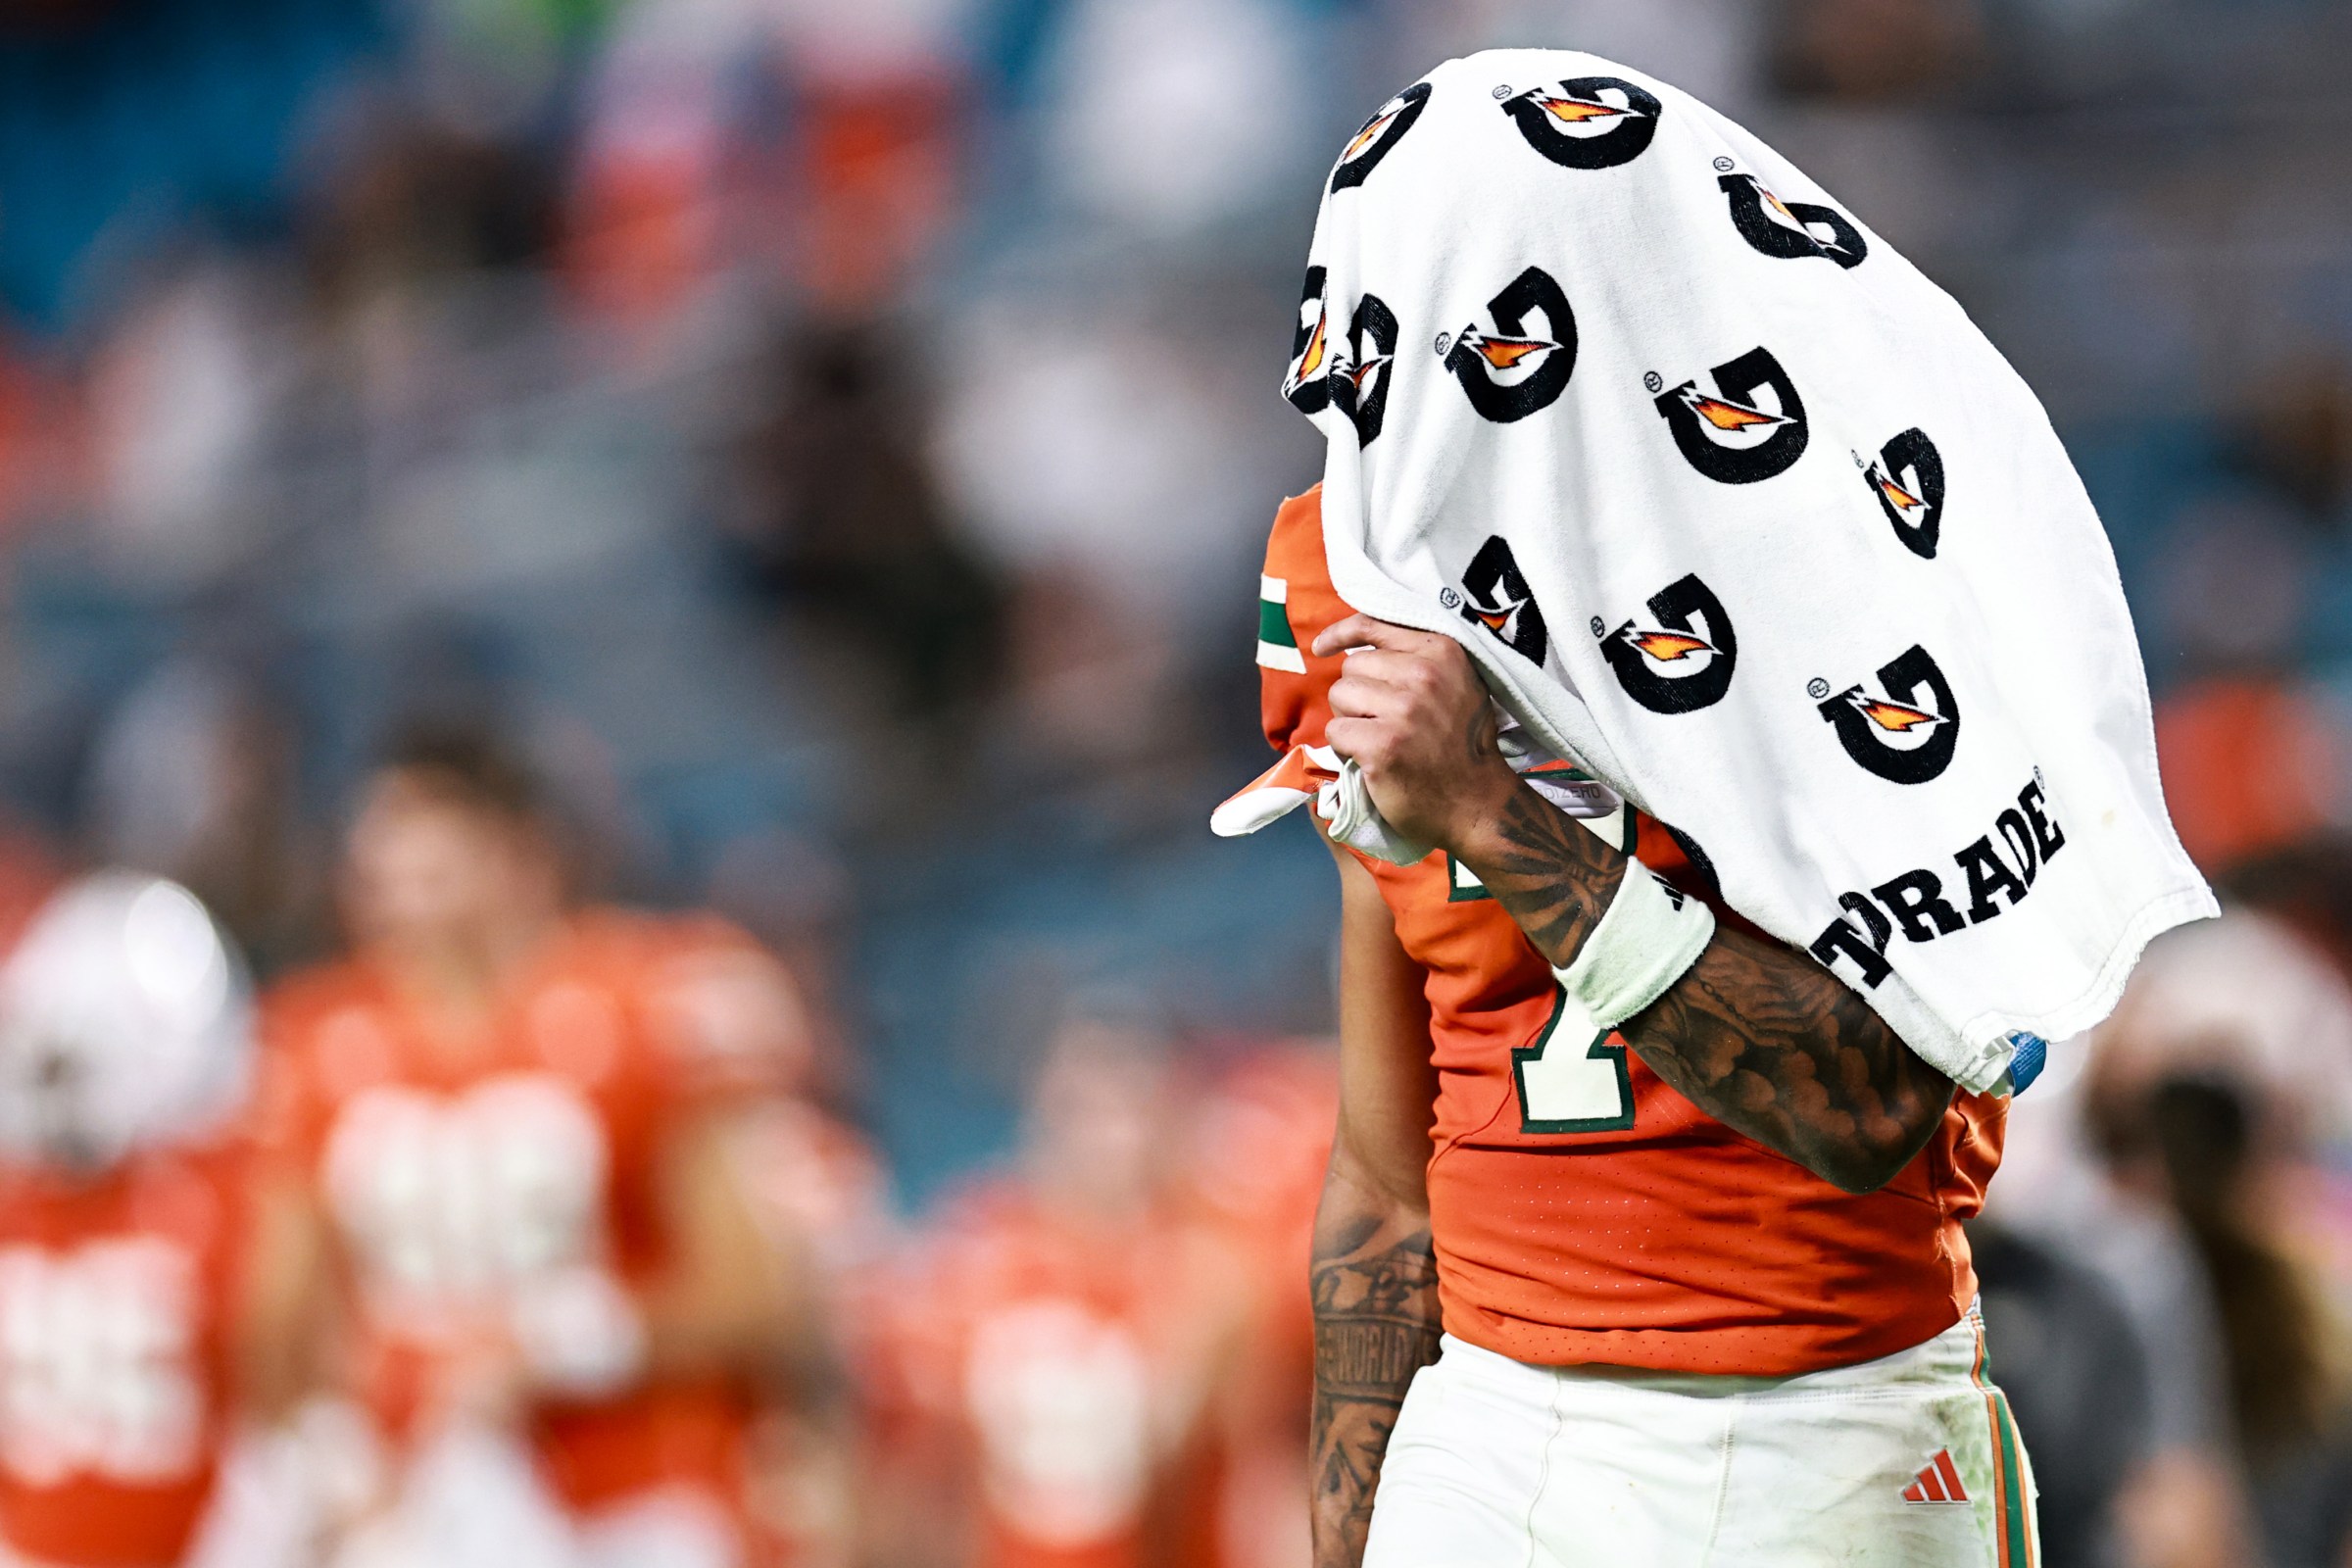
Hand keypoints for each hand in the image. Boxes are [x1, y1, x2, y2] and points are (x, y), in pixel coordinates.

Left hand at [1312, 615, 1520, 853]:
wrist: (1477, 803)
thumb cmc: (1461, 745)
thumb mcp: (1458, 684)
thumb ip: (1419, 658)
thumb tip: (1359, 645)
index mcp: (1442, 651)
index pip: (1372, 625)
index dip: (1341, 634)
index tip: (1323, 647)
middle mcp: (1424, 674)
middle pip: (1352, 667)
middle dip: (1358, 694)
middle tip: (1384, 721)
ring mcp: (1403, 710)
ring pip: (1339, 695)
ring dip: (1350, 719)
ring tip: (1378, 739)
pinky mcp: (1382, 745)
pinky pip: (1335, 731)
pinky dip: (1345, 749)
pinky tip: (1371, 760)